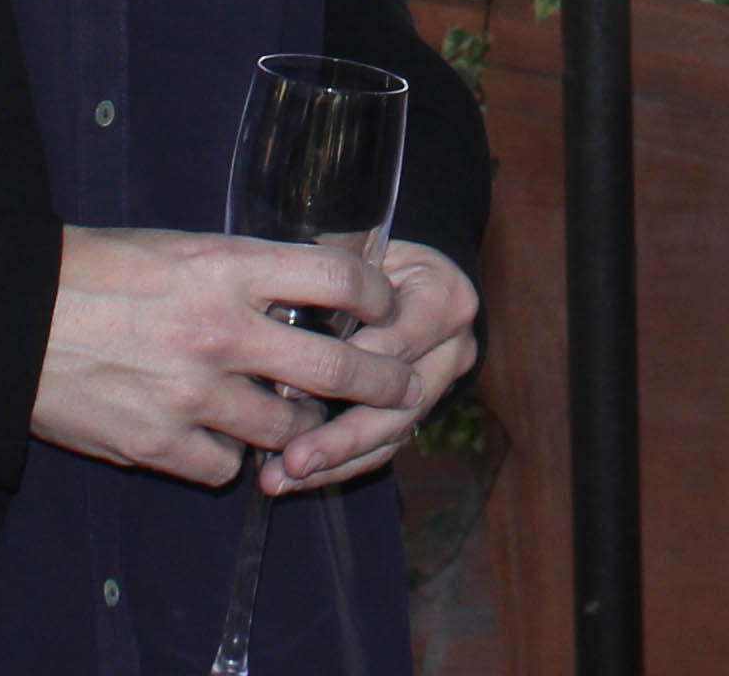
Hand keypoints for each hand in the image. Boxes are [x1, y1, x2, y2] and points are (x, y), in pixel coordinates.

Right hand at [28, 227, 418, 484]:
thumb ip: (240, 273)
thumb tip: (298, 292)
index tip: (386, 307)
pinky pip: (225, 466)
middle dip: (380, 383)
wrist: (13, 318)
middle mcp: (222, 331)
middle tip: (399, 388)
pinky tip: (217, 439)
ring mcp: (192, 394)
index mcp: (228, 267)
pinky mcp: (159, 445)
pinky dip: (228, 457)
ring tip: (299, 420)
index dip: (377, 295)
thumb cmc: (94, 269)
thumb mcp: (179, 246)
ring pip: (286, 428)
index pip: (338, 276)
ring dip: (300, 427)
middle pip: (335, 369)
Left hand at [262, 243, 478, 494]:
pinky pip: (381, 448)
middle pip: (400, 403)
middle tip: (291, 457)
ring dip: (334, 462)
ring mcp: (440, 386)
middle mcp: (453, 347)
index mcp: (444, 297)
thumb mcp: (359, 248)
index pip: (396, 340)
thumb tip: (274, 316)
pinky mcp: (419, 413)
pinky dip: (335, 467)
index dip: (346, 365)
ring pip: (391, 434)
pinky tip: (292, 480)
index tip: (290, 387)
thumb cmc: (370, 256)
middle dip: (342, 435)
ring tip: (281, 478)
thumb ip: (332, 277)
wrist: (408, 275)